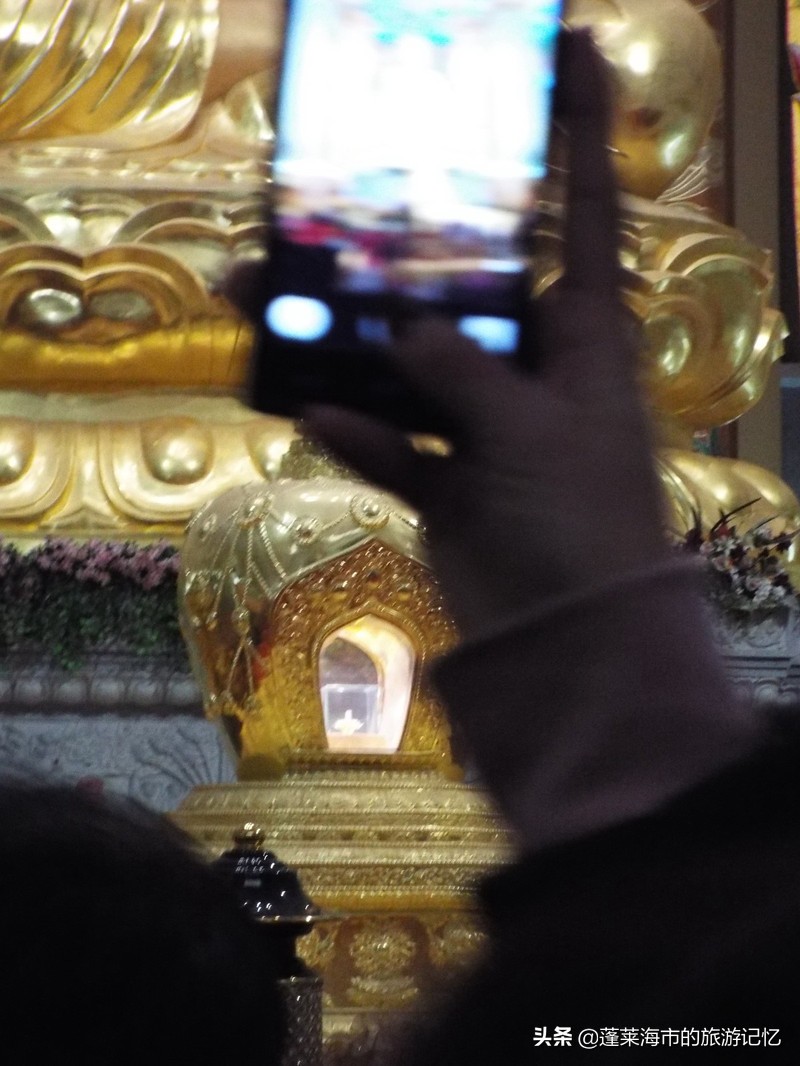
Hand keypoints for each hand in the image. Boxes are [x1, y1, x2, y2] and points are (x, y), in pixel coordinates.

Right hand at [300, 30, 669, 641]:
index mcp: (582, 336)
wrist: (567, 638)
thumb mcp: (530, 430)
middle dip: (392, 253)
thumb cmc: (580, 520)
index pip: (582, 212)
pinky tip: (311, 410)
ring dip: (342, 344)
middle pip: (457, 289)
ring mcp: (485, 425)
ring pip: (405, 364)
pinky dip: (356, 430)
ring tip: (258, 301)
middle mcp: (534, 368)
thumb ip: (463, 370)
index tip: (566, 49)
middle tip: (321, 209)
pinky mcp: (447, 478)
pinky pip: (392, 442)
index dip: (578, 131)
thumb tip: (409, 330)